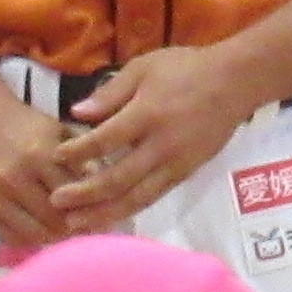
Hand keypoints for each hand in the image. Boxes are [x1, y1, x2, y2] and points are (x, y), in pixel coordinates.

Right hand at [0, 94, 93, 254]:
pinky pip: (12, 239)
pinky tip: (43, 230)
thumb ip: (83, 161)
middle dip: (74, 227)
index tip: (101, 215)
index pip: (73, 196)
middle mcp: (13, 178)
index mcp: (38, 155)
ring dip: (54, 237)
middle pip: (54, 220)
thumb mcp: (62, 133)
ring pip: (34, 234)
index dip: (90, 209)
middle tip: (86, 228)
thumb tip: (105, 195)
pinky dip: (31, 240)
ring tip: (66, 231)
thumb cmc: (29, 127)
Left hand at [59, 49, 258, 227]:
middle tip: (56, 202)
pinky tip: (109, 216)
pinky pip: (153, 197)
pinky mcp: (186, 173)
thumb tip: (76, 113)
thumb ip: (110, 92)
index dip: (77, 152)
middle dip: (84, 194)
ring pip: (136, 197)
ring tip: (76, 224)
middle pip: (117, 178)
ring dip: (103, 213)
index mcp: (147, 114)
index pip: (104, 140)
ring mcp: (176, 163)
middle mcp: (161, 145)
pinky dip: (129, 210)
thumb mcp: (144, 67)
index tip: (56, 157)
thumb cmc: (186, 68)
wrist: (235, 82)